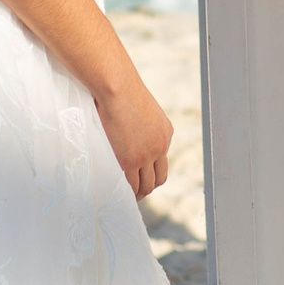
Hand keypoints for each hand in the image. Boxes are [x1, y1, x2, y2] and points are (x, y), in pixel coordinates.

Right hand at [94, 76, 174, 199]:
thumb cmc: (122, 90)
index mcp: (166, 133)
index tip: (141, 176)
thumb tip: (127, 131)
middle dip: (148, 186)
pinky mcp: (131, 160)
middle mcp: (161, 146)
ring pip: (146, 185)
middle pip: (159, 178)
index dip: (152, 172)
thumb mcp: (140, 109)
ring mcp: (146, 155)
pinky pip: (130, 185)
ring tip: (126, 197)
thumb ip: (140, 125)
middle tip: (135, 192)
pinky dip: (126, 192)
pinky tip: (118, 193)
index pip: (162, 161)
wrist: (118, 87)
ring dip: (137, 193)